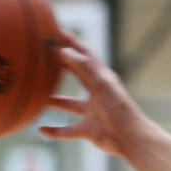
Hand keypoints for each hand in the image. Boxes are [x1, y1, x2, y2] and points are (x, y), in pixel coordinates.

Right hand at [39, 31, 142, 156]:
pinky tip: (41, 130)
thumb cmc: (120, 110)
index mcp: (103, 80)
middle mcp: (97, 94)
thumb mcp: (101, 85)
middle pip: (77, 76)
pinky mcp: (89, 130)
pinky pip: (68, 130)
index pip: (86, 57)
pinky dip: (55, 130)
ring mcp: (92, 112)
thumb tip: (64, 51)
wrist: (131, 139)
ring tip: (39, 95)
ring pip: (70, 104)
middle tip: (43, 56)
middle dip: (62, 66)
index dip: (73, 44)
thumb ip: (83, 67)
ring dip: (56, 100)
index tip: (58, 32)